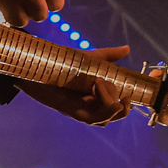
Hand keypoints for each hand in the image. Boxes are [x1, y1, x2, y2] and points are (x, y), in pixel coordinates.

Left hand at [17, 45, 131, 125]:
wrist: (37, 64)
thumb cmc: (61, 63)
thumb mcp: (89, 58)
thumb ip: (108, 56)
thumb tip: (127, 49)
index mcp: (97, 97)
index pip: (119, 106)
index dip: (129, 103)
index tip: (129, 94)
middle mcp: (91, 107)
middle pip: (115, 114)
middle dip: (117, 99)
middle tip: (101, 80)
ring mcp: (82, 111)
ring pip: (105, 119)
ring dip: (109, 104)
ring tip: (98, 83)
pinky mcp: (72, 112)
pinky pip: (93, 118)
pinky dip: (102, 109)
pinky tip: (98, 91)